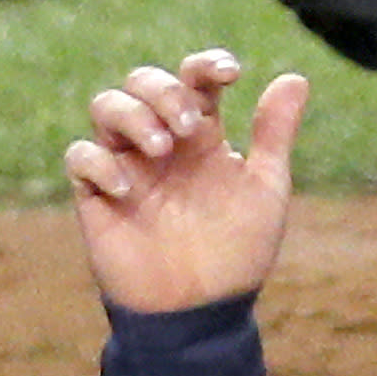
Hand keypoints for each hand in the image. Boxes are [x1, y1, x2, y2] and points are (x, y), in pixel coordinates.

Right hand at [65, 51, 307, 313]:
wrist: (201, 311)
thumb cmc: (236, 253)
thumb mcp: (265, 190)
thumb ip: (275, 134)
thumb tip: (296, 77)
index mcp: (201, 135)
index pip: (193, 78)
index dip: (206, 64)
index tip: (230, 75)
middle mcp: (160, 142)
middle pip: (144, 81)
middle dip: (165, 90)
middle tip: (188, 127)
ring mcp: (126, 165)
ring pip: (106, 105)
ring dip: (132, 114)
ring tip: (160, 148)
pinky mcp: (96, 196)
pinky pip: (80, 156)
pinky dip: (99, 161)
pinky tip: (127, 187)